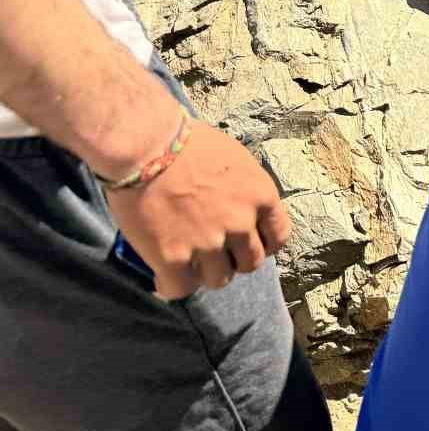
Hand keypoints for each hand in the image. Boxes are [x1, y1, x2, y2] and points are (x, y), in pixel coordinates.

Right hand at [104, 118, 291, 299]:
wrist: (147, 146)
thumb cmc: (187, 141)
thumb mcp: (234, 158)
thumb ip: (243, 188)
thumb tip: (238, 202)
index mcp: (261, 195)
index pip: (279, 236)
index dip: (263, 244)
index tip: (248, 243)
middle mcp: (241, 222)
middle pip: (251, 263)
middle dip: (234, 259)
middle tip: (214, 252)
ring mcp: (209, 243)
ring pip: (219, 279)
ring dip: (205, 273)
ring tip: (188, 262)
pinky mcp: (173, 258)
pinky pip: (180, 288)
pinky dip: (172, 285)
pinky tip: (164, 275)